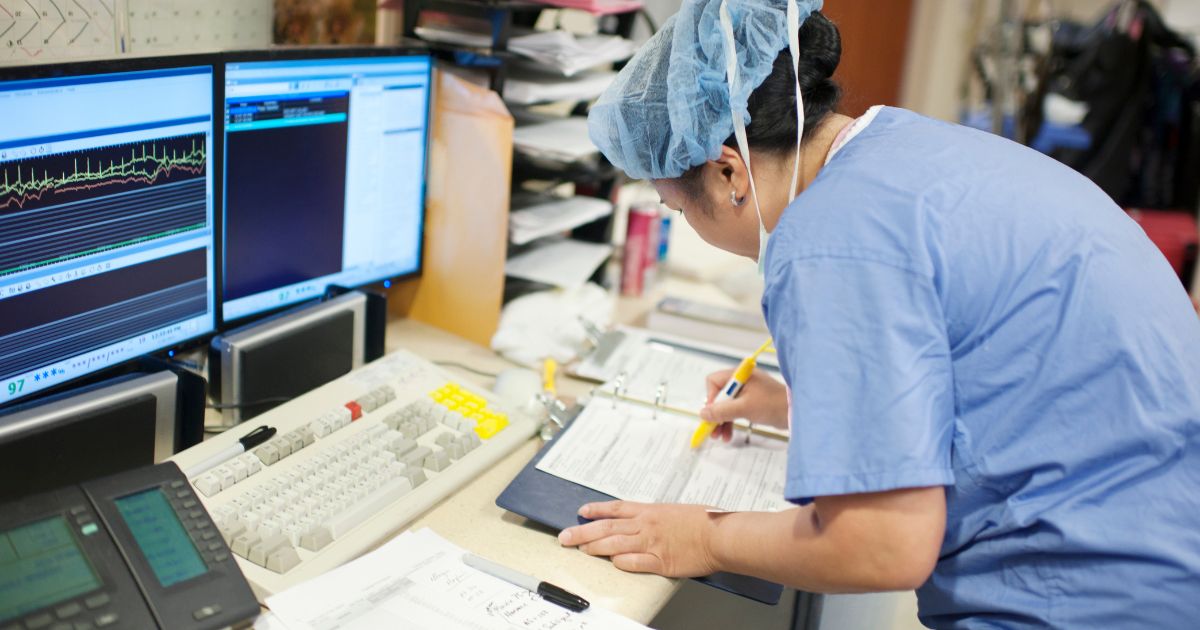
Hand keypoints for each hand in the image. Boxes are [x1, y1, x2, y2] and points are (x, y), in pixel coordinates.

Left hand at [557, 501, 719, 577]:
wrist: (719, 534)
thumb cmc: (704, 521)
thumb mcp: (675, 511)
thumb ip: (656, 517)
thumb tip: (644, 521)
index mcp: (650, 511)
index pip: (616, 509)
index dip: (596, 510)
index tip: (581, 512)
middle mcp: (646, 525)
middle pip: (607, 527)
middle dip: (583, 531)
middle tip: (565, 536)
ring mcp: (651, 543)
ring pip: (615, 544)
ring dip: (595, 547)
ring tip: (580, 549)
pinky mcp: (660, 561)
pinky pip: (634, 562)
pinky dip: (621, 562)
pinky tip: (611, 563)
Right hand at [701, 368, 787, 440]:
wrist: (795, 412)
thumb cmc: (773, 404)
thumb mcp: (744, 408)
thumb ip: (722, 411)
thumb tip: (703, 414)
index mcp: (739, 375)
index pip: (714, 382)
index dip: (711, 398)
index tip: (713, 413)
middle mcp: (741, 382)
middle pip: (718, 396)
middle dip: (714, 414)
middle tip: (711, 429)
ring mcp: (746, 393)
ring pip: (725, 406)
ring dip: (720, 421)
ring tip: (718, 436)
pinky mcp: (750, 403)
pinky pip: (734, 411)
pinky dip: (729, 422)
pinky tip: (727, 434)